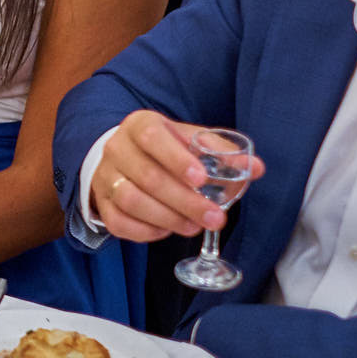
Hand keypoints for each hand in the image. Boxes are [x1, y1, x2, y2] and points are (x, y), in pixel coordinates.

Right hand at [90, 110, 265, 242]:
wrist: (122, 157)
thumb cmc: (163, 149)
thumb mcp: (189, 140)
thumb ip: (221, 153)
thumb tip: (255, 169)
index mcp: (138, 126)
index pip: (151, 137)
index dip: (176, 158)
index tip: (202, 178)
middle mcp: (117, 149)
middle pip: (147, 177)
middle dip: (185, 201)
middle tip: (215, 218)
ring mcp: (105, 177)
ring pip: (131, 201)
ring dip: (168, 218)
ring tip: (194, 226)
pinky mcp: (101, 204)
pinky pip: (119, 223)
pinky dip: (146, 232)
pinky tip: (167, 230)